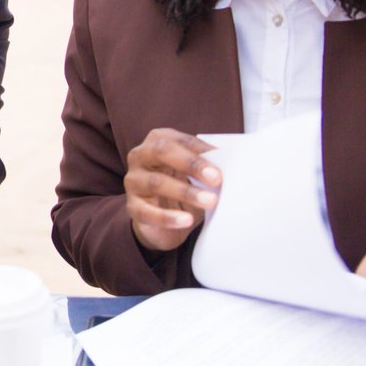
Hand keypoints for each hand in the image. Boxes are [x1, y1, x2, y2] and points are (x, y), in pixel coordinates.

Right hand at [124, 129, 219, 250]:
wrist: (163, 224)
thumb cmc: (181, 189)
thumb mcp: (194, 175)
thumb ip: (208, 166)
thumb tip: (233, 164)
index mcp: (157, 141)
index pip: (179, 141)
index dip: (201, 151)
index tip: (222, 161)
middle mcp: (140, 156)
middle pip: (161, 152)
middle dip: (191, 164)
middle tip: (216, 178)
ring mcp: (133, 181)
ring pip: (156, 182)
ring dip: (185, 192)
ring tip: (209, 201)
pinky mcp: (132, 207)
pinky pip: (147, 211)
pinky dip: (168, 216)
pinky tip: (186, 220)